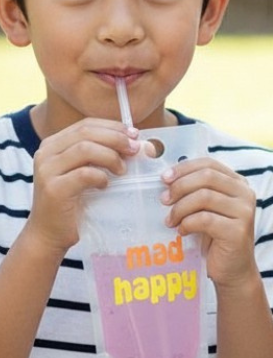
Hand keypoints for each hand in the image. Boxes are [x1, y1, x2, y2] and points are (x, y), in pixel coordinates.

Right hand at [29, 118, 141, 255]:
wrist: (49, 233)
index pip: (86, 124)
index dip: (113, 126)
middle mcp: (46, 153)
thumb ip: (102, 154)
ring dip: (111, 157)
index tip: (134, 134)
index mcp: (53, 144)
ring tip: (122, 170)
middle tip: (135, 150)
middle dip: (116, 138)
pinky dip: (101, 176)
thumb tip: (141, 142)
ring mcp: (47, 170)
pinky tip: (106, 185)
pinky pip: (84, 174)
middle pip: (86, 132)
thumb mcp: (85, 170)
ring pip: (85, 149)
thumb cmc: (73, 200)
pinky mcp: (53, 189)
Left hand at [161, 157, 257, 289]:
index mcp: (238, 184)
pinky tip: (182, 231)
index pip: (210, 164)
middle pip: (207, 177)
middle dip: (180, 186)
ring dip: (180, 208)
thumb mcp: (208, 210)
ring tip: (170, 220)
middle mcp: (245, 194)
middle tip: (163, 200)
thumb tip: (168, 179)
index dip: (185, 168)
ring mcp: (244, 212)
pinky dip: (187, 224)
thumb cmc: (216, 238)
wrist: (233, 270)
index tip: (164, 178)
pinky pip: (204, 220)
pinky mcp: (238, 231)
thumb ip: (198, 192)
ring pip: (204, 197)